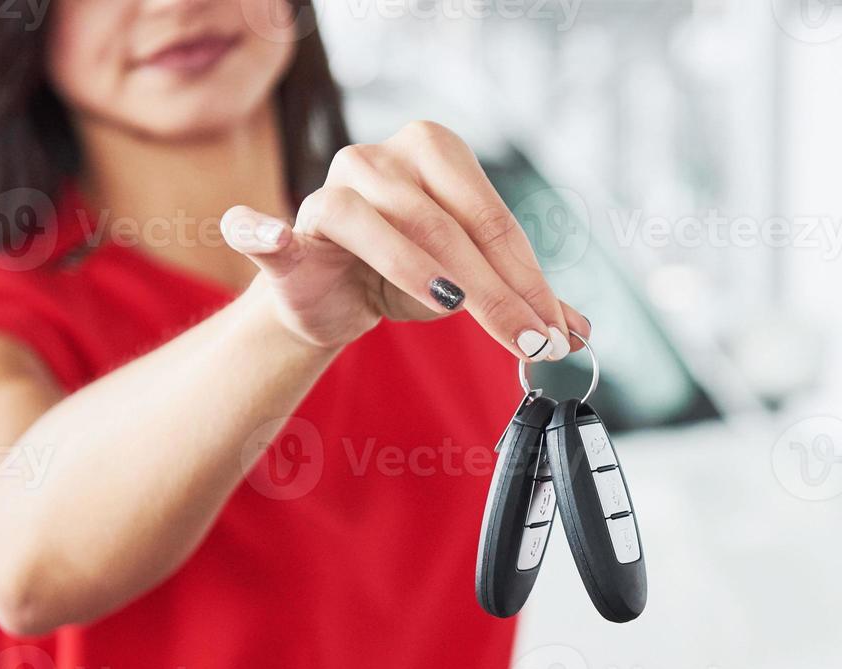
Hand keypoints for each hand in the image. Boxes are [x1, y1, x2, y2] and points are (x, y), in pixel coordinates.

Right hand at [221, 121, 590, 356]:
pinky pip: (271, 231)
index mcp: (436, 152)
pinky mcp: (289, 231)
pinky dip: (262, 231)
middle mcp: (382, 159)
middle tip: (528, 341)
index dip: (528, 280)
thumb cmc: (407, 276)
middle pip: (446, 223)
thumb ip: (522, 300)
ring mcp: (330, 189)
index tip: (554, 333)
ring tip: (452, 304)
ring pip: (376, 222)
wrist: (332, 297)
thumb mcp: (472, 285)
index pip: (494, 220)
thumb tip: (579, 333)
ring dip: (415, 266)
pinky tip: (269, 238)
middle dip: (494, 290)